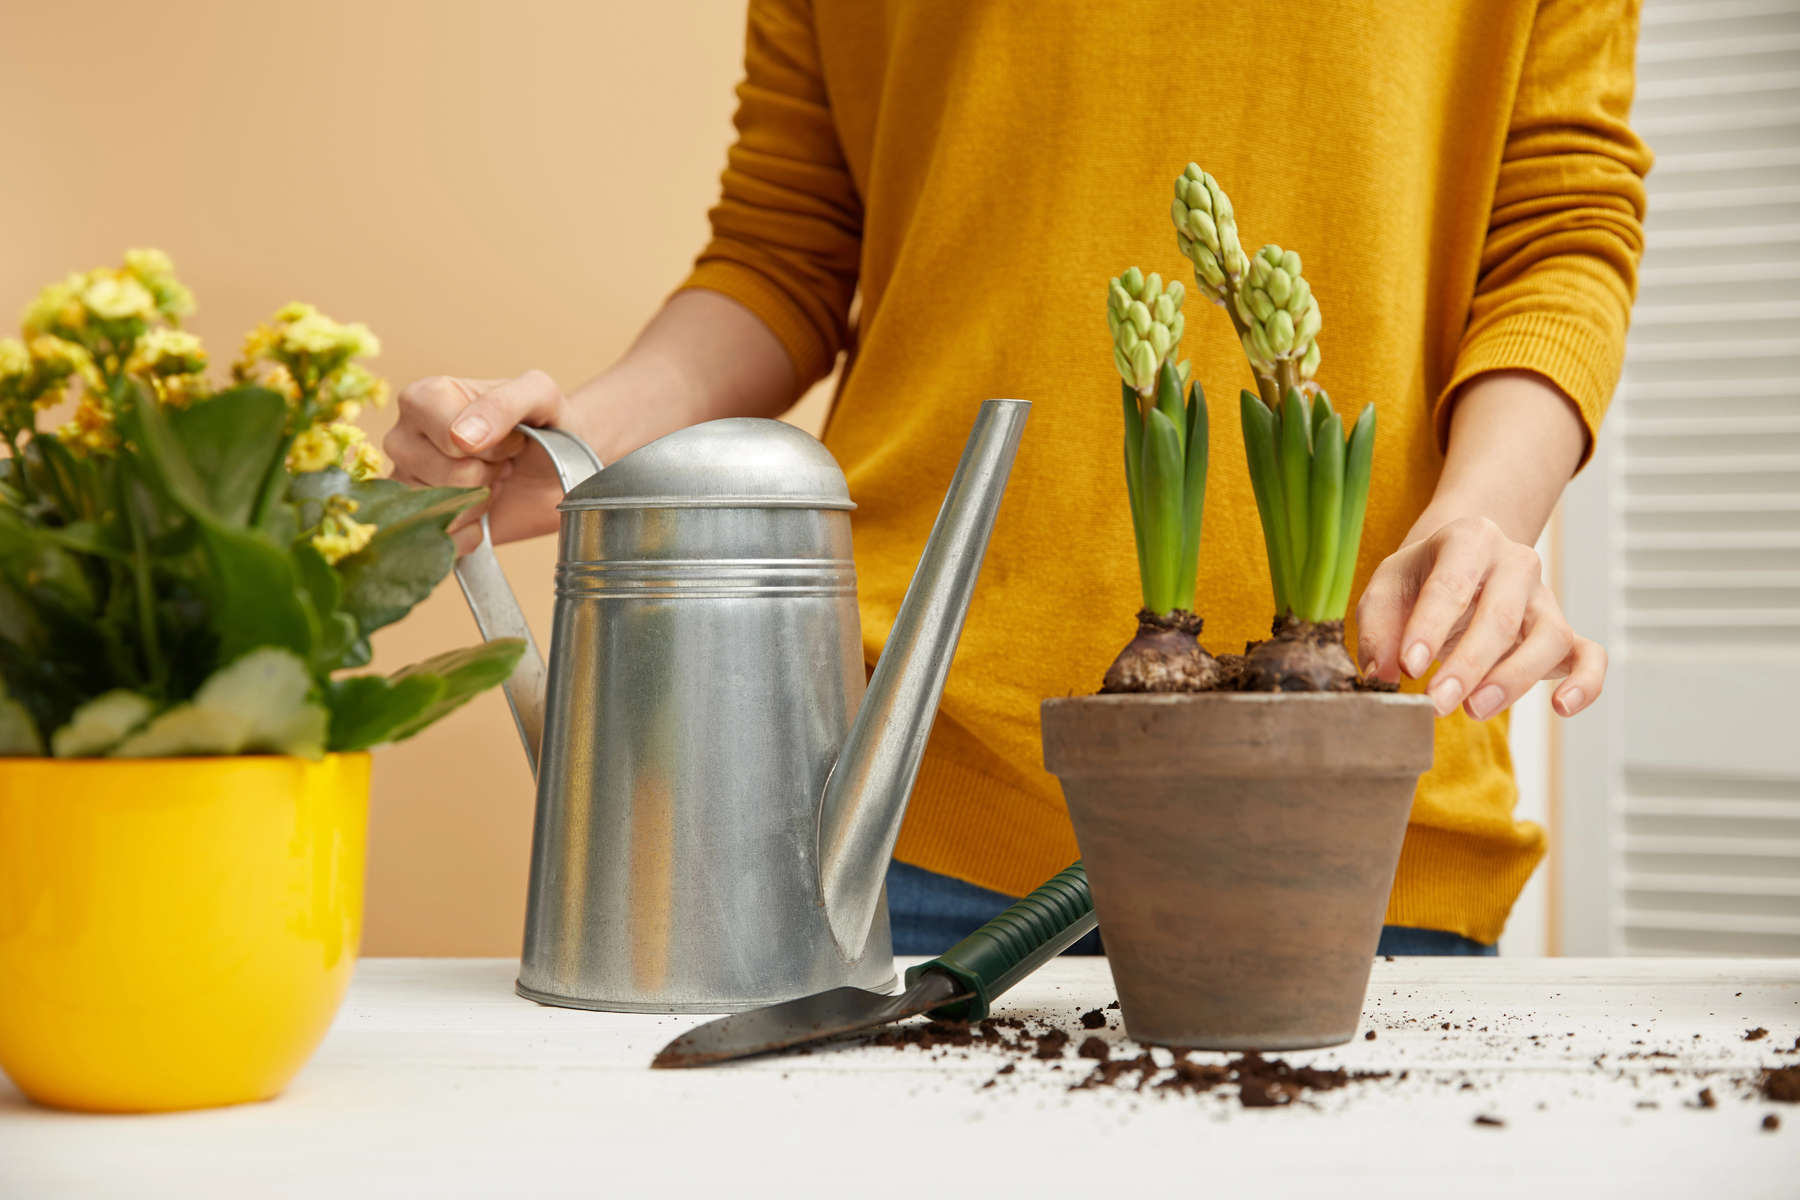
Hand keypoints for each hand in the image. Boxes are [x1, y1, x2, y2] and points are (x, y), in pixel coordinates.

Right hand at [384, 370, 573, 554]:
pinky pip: (439, 541)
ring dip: (481, 502)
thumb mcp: (539, 395)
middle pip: (448, 476)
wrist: (556, 468)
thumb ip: (503, 403)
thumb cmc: (542, 424)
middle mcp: (403, 439)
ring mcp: (405, 483)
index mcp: (423, 399)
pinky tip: (483, 513)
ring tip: (490, 481)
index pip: (451, 437)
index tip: (510, 439)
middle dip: (488, 475)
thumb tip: (462, 438)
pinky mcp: (417, 522)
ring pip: (442, 510)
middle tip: (501, 463)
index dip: (492, 446)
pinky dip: (472, 534)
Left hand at [1355, 516, 1603, 719]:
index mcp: (1469, 540)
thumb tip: (1382, 676)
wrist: (1459, 564)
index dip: (1429, 628)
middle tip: (1437, 703)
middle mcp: (1516, 563)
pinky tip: (1561, 707)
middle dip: (1468, 665)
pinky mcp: (1564, 632)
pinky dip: (1585, 682)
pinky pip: (1590, 655)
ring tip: (1474, 709)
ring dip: (1514, 679)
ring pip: (1548, 637)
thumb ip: (1377, 630)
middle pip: (1501, 616)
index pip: (1451, 585)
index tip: (1408, 668)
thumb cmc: (1419, 580)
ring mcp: (1544, 598)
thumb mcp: (1385, 590)